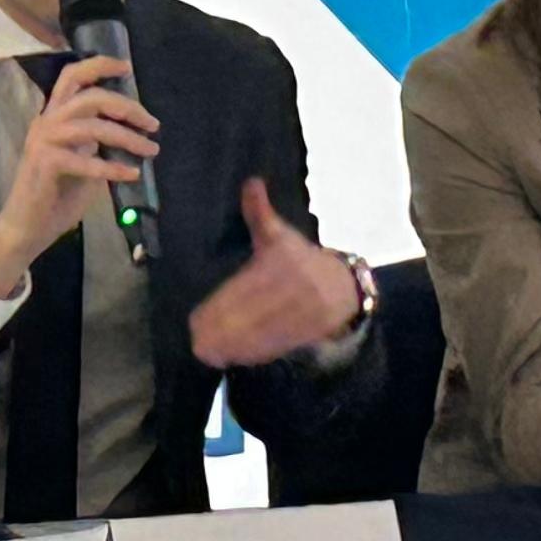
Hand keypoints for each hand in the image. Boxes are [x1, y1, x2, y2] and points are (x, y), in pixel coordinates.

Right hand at [0, 54, 156, 298]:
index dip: (99, 66)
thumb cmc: (55, 196)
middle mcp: (46, 122)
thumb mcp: (81, 161)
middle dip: (127, 107)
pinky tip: (131, 173)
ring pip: (92, 126)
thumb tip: (129, 133)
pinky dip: (113, 167)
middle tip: (152, 123)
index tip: (127, 67)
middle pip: (90, 97)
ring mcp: (43, 141)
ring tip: (150, 150)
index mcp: (53, 117)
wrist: (27, 228)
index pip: (71, 77)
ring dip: (127, 137)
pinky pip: (86, 160)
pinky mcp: (45, 164)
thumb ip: (96, 143)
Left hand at [186, 179, 361, 367]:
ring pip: (262, 333)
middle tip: (197, 340)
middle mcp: (291, 291)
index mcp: (282, 266)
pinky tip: (232, 357)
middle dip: (224, 330)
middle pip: (252, 314)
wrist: (343, 286)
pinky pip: (275, 345)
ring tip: (207, 352)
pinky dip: (253, 353)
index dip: (223, 306)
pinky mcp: (304, 334)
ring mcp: (299, 315)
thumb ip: (260, 213)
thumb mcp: (282, 234)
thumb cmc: (301, 258)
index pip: (247, 289)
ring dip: (234, 346)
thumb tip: (251, 182)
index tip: (197, 319)